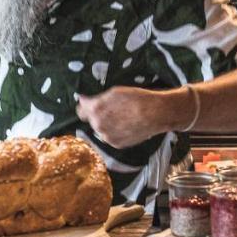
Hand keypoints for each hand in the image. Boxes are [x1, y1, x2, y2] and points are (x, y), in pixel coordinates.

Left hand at [75, 86, 189, 148]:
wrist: (155, 114)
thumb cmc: (137, 99)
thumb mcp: (114, 92)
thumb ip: (95, 98)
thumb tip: (82, 100)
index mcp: (95, 110)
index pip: (81, 112)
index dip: (86, 107)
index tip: (90, 104)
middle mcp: (98, 125)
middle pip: (93, 121)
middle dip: (99, 116)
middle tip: (114, 109)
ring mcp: (107, 137)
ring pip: (102, 130)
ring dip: (108, 125)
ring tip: (123, 117)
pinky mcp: (117, 144)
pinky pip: (112, 137)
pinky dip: (116, 132)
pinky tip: (127, 125)